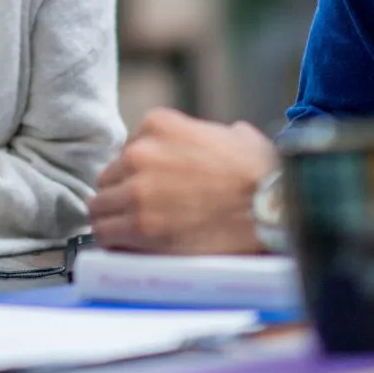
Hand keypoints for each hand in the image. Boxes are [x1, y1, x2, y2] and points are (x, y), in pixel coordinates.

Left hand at [89, 108, 276, 253]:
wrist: (272, 211)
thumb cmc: (261, 176)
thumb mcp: (231, 135)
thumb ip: (205, 133)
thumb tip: (217, 138)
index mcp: (157, 124)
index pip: (128, 150)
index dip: (138, 173)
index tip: (151, 188)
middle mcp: (139, 152)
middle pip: (110, 177)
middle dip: (122, 195)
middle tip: (142, 214)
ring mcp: (136, 189)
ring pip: (100, 206)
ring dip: (113, 220)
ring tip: (132, 234)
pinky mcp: (139, 225)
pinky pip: (106, 234)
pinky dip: (113, 242)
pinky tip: (127, 248)